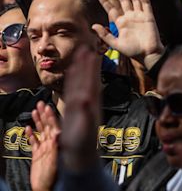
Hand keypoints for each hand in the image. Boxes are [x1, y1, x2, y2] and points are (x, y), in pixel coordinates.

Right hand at [26, 101, 59, 190]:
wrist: (46, 188)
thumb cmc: (55, 177)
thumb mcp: (57, 160)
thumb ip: (58, 147)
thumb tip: (59, 134)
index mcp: (58, 144)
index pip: (55, 126)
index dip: (51, 116)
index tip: (48, 106)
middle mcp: (52, 144)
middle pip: (47, 126)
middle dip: (44, 114)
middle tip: (40, 103)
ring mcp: (45, 148)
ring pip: (41, 131)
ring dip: (38, 121)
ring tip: (34, 111)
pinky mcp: (38, 155)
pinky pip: (34, 142)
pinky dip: (31, 135)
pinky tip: (28, 128)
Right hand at [60, 46, 100, 171]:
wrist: (81, 153)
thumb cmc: (83, 142)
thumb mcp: (85, 128)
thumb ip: (85, 113)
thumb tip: (86, 98)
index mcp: (91, 102)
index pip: (91, 81)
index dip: (90, 67)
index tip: (91, 53)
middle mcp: (87, 100)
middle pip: (87, 77)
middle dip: (86, 63)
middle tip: (87, 47)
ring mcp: (81, 103)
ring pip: (80, 81)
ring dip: (80, 68)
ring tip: (81, 55)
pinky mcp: (74, 108)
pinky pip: (73, 89)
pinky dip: (72, 79)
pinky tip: (72, 72)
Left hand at [93, 0, 163, 68]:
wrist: (148, 54)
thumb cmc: (133, 51)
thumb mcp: (116, 44)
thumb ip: (105, 35)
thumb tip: (93, 26)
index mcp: (121, 23)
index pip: (111, 9)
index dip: (105, 1)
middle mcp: (129, 17)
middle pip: (123, 0)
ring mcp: (139, 15)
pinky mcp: (148, 16)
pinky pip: (145, 3)